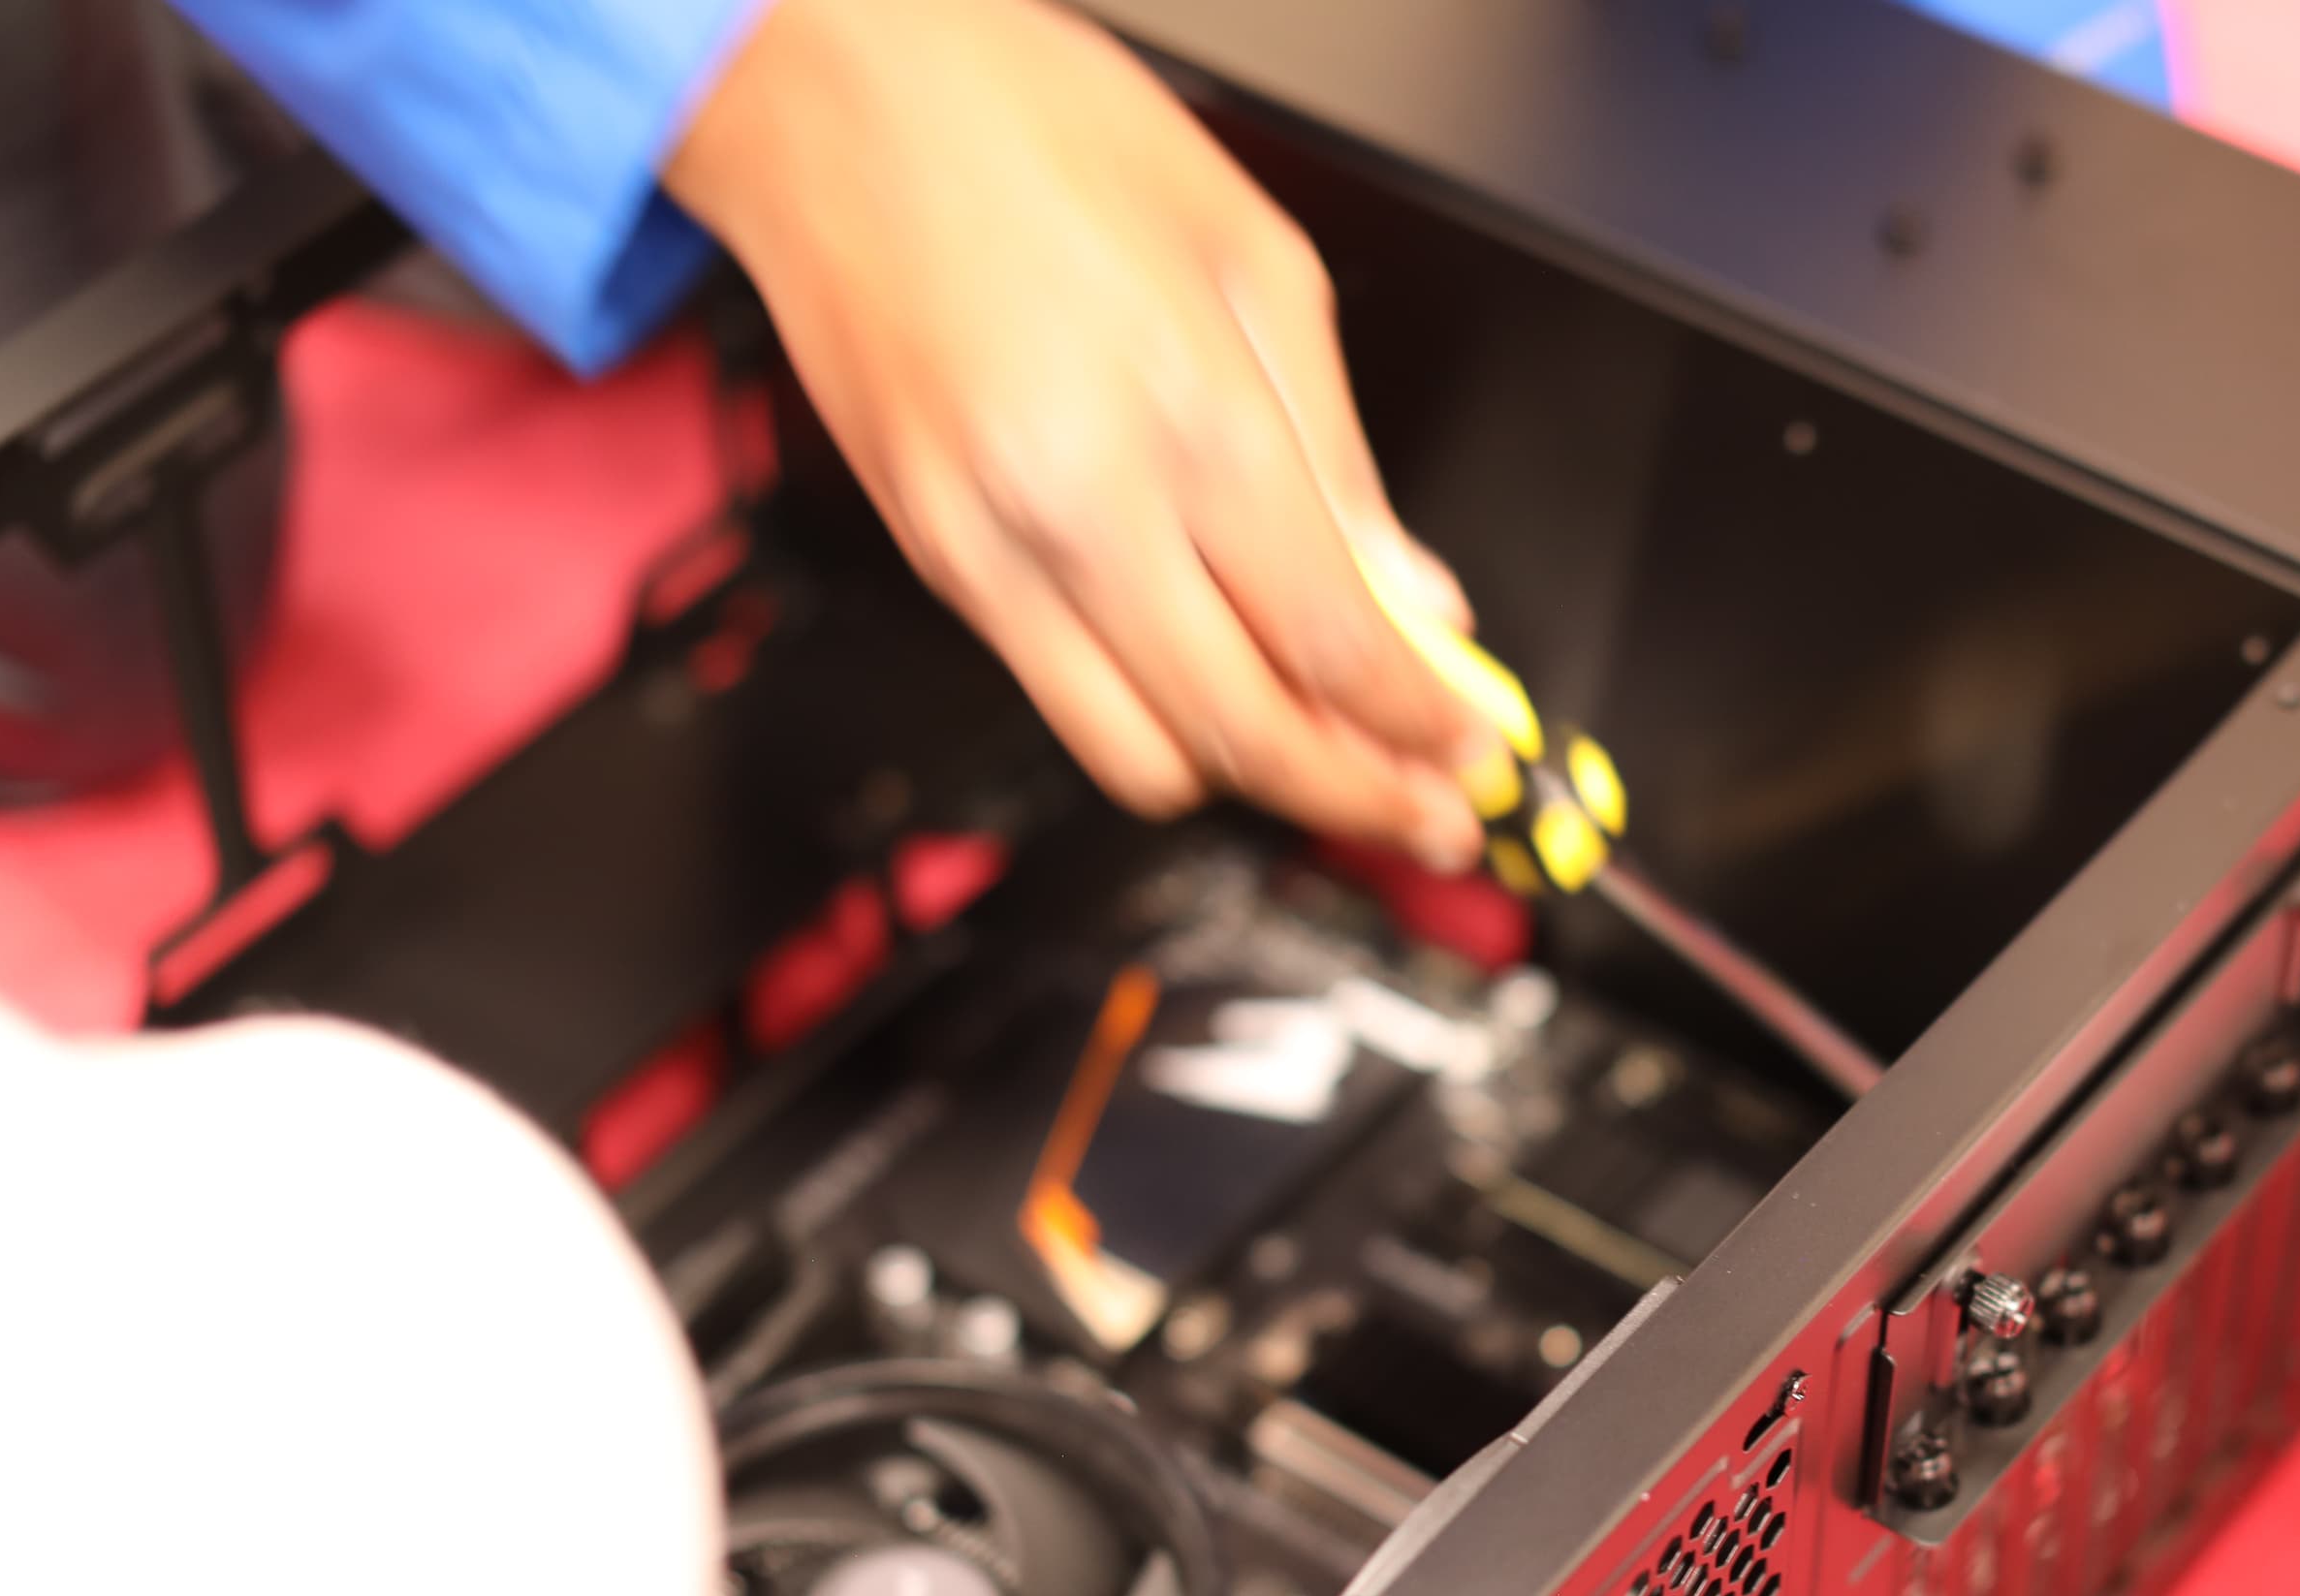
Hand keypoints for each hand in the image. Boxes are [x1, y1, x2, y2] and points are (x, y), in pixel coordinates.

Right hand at [666, 0, 1494, 867]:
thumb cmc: (1031, 126)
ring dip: (1250, 778)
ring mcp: (991, 548)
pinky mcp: (935, 561)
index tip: (1471, 755)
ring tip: (1327, 756)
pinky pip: (1060, 700)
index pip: (1335, 647)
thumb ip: (1342, 460)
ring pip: (1143, 757)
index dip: (1421, 731)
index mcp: (1191, 417)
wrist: (828, 84)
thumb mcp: (1256, 260)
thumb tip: (1411, 594)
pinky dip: (1154, 721)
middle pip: (1247, 736)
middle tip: (1429, 808)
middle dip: (1359, 797)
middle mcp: (1083, 506)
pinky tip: (1217, 686)